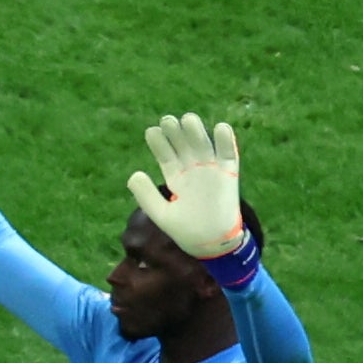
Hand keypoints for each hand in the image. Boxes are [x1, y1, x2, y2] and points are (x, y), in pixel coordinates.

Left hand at [124, 113, 245, 258]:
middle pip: (183, 146)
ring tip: (188, 119)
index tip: (151, 131)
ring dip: (196, 132)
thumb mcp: (161, 214)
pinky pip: (228, 154)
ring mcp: (211, 169)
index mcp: (175, 177)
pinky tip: (220, 127)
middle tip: (167, 120)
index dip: (159, 143)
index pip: (165, 156)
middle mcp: (193, 169)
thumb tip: (133, 175)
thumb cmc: (185, 230)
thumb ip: (147, 196)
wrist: (210, 242)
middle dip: (176, 133)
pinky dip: (226, 141)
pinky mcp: (229, 173)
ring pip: (203, 145)